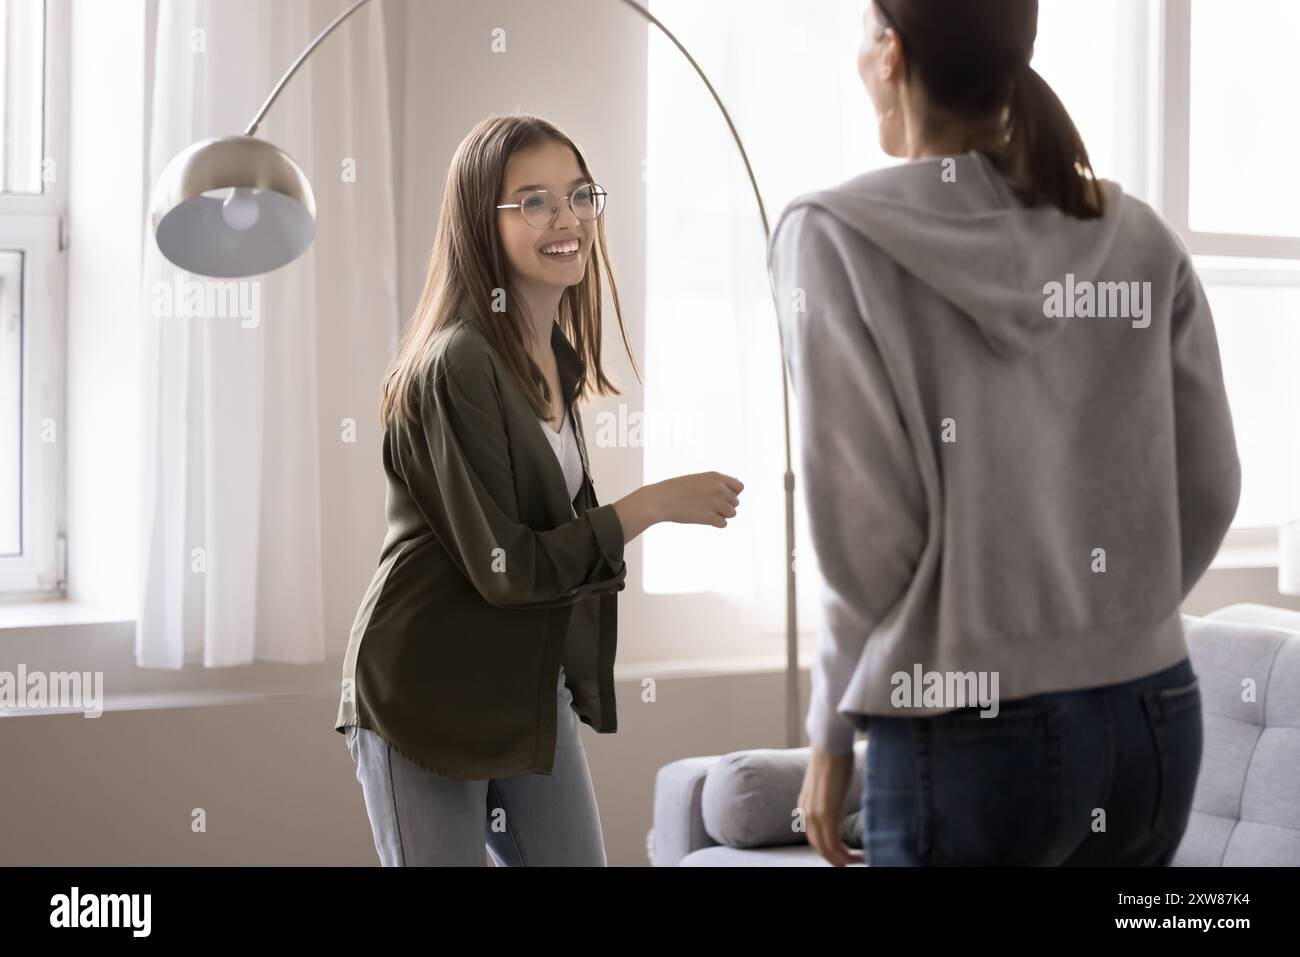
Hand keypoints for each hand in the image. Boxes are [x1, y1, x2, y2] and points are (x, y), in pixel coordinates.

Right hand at [651, 471, 742, 526]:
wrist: (660, 500)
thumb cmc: (676, 489)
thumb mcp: (698, 479)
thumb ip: (716, 483)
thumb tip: (737, 488)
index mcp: (716, 476)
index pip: (739, 487)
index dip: (732, 494)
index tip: (721, 497)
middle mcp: (719, 488)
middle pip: (735, 502)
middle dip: (725, 506)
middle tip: (708, 506)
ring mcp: (715, 503)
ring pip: (732, 513)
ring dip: (722, 515)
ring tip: (706, 512)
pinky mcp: (709, 517)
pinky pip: (723, 524)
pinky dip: (716, 523)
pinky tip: (704, 519)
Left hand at [798, 745, 863, 866]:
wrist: (830, 742)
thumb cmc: (833, 758)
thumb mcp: (828, 783)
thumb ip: (829, 797)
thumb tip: (838, 799)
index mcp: (805, 805)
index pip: (815, 836)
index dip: (830, 849)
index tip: (845, 853)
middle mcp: (806, 812)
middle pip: (819, 846)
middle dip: (836, 858)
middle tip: (854, 862)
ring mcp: (814, 813)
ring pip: (826, 848)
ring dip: (843, 859)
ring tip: (860, 860)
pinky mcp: (825, 812)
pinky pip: (833, 843)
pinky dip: (845, 854)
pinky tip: (858, 855)